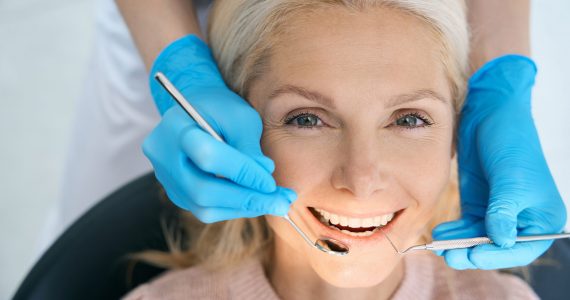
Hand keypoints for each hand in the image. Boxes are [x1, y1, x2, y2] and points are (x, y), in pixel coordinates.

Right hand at [143, 35, 296, 222]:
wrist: (196, 109)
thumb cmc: (221, 109)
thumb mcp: (241, 117)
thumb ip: (251, 148)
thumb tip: (265, 183)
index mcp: (176, 128)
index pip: (209, 157)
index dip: (242, 173)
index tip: (272, 183)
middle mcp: (163, 156)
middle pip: (202, 190)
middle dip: (246, 199)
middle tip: (281, 202)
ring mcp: (166, 178)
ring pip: (203, 207)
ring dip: (243, 208)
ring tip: (275, 202)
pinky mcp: (176, 192)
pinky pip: (204, 210)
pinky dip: (233, 208)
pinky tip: (256, 201)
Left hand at [432, 55, 566, 268]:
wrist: (490, 114)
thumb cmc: (511, 143)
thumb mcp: (510, 178)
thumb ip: (504, 211)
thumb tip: (501, 241)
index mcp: (543, 218)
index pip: (522, 249)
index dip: (498, 257)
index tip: (475, 256)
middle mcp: (522, 219)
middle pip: (497, 248)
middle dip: (474, 253)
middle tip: (450, 255)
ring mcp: (497, 212)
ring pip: (478, 239)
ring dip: (460, 244)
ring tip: (439, 246)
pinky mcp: (478, 204)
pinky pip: (466, 226)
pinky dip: (454, 231)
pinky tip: (440, 232)